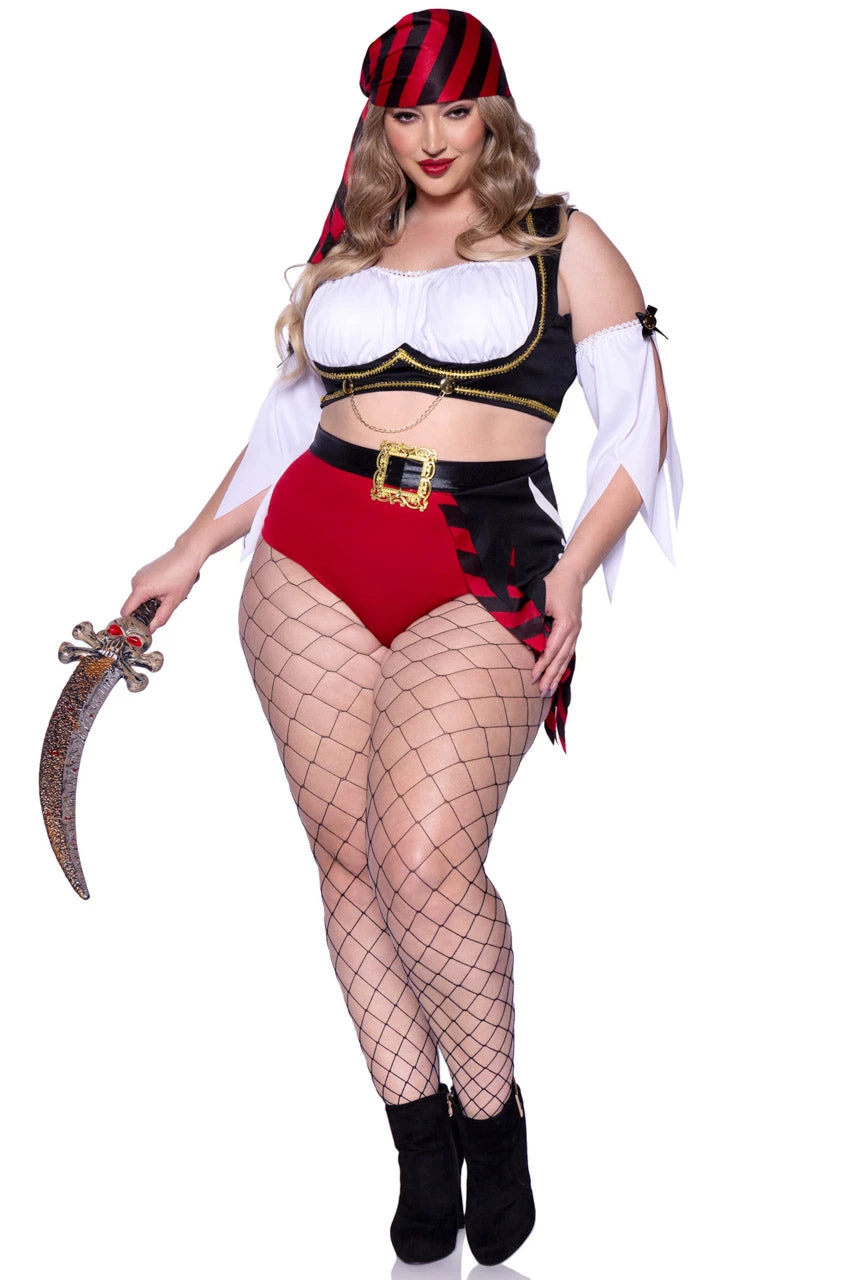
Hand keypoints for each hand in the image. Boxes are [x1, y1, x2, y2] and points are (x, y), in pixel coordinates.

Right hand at [121, 544, 203, 631]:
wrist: (187, 555)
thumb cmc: (182, 575)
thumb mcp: (173, 601)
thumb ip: (161, 617)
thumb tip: (151, 628)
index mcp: (140, 589)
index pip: (126, 611)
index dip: (131, 621)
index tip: (141, 626)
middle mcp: (136, 581)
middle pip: (134, 604)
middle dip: (147, 610)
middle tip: (164, 605)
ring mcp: (140, 575)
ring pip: (140, 597)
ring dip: (151, 600)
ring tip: (168, 593)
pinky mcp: (144, 572)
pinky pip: (144, 588)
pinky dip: (153, 592)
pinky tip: (166, 587)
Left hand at [530, 562, 582, 697]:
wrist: (571, 576)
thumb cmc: (553, 585)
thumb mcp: (540, 599)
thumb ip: (534, 619)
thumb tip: (525, 639)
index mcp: (566, 624)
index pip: (552, 649)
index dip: (542, 664)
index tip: (533, 676)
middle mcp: (574, 630)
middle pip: (561, 658)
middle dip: (551, 676)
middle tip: (542, 692)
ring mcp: (576, 631)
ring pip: (566, 657)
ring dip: (558, 674)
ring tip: (550, 690)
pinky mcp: (574, 631)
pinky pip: (568, 651)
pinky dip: (562, 665)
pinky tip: (557, 675)